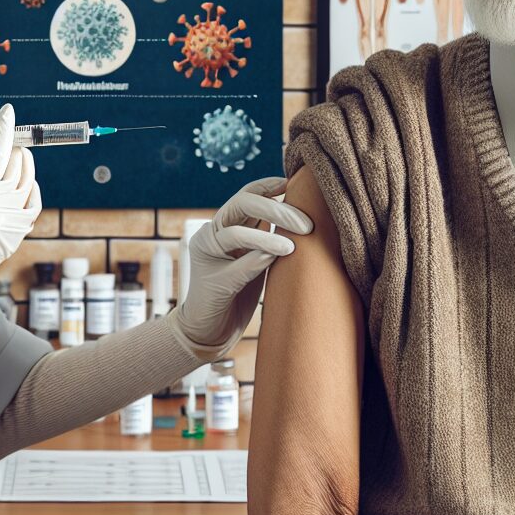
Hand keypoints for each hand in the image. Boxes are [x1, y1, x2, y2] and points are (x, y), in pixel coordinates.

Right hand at [0, 103, 41, 359]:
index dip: (4, 130)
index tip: (7, 112)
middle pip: (17, 167)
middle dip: (14, 145)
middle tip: (8, 135)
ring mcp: (10, 227)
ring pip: (29, 184)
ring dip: (25, 165)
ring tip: (16, 155)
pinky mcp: (15, 239)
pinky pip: (33, 207)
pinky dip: (33, 190)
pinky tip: (26, 182)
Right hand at [166, 177, 313, 361]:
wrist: (209, 331)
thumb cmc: (238, 294)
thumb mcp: (255, 258)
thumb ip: (266, 236)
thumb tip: (299, 214)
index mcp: (224, 226)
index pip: (245, 195)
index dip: (268, 186)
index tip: (292, 183)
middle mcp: (211, 235)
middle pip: (240, 204)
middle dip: (276, 209)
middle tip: (306, 224)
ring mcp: (207, 257)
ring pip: (234, 233)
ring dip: (267, 237)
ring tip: (293, 245)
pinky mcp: (211, 283)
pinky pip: (235, 267)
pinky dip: (257, 259)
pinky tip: (276, 256)